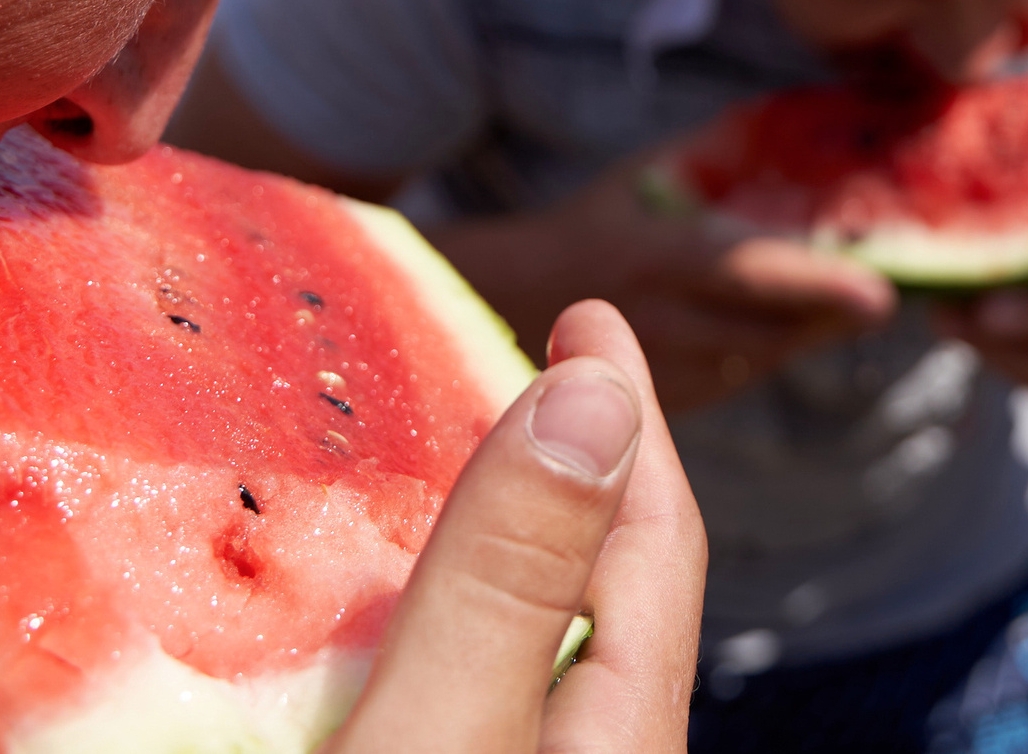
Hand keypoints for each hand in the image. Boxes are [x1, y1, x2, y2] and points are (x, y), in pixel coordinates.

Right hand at [327, 299, 706, 752]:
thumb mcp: (442, 734)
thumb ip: (510, 577)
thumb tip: (593, 398)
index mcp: (624, 738)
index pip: (656, 537)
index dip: (622, 409)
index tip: (586, 316)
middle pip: (604, 582)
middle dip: (561, 461)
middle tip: (512, 363)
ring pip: (535, 641)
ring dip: (490, 540)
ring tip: (436, 466)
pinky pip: (473, 699)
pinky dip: (437, 624)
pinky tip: (370, 617)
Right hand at [434, 155, 898, 413]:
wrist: (514, 301)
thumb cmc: (595, 224)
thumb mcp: (645, 175)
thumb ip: (716, 154)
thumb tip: (801, 122)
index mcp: (651, 256)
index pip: (744, 272)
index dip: (814, 283)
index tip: (880, 293)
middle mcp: (654, 321)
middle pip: (768, 332)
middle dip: (827, 315)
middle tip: (873, 297)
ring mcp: (656, 374)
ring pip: (757, 363)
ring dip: (800, 334)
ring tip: (833, 305)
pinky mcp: (661, 409)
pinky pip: (734, 382)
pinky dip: (764, 355)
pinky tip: (775, 328)